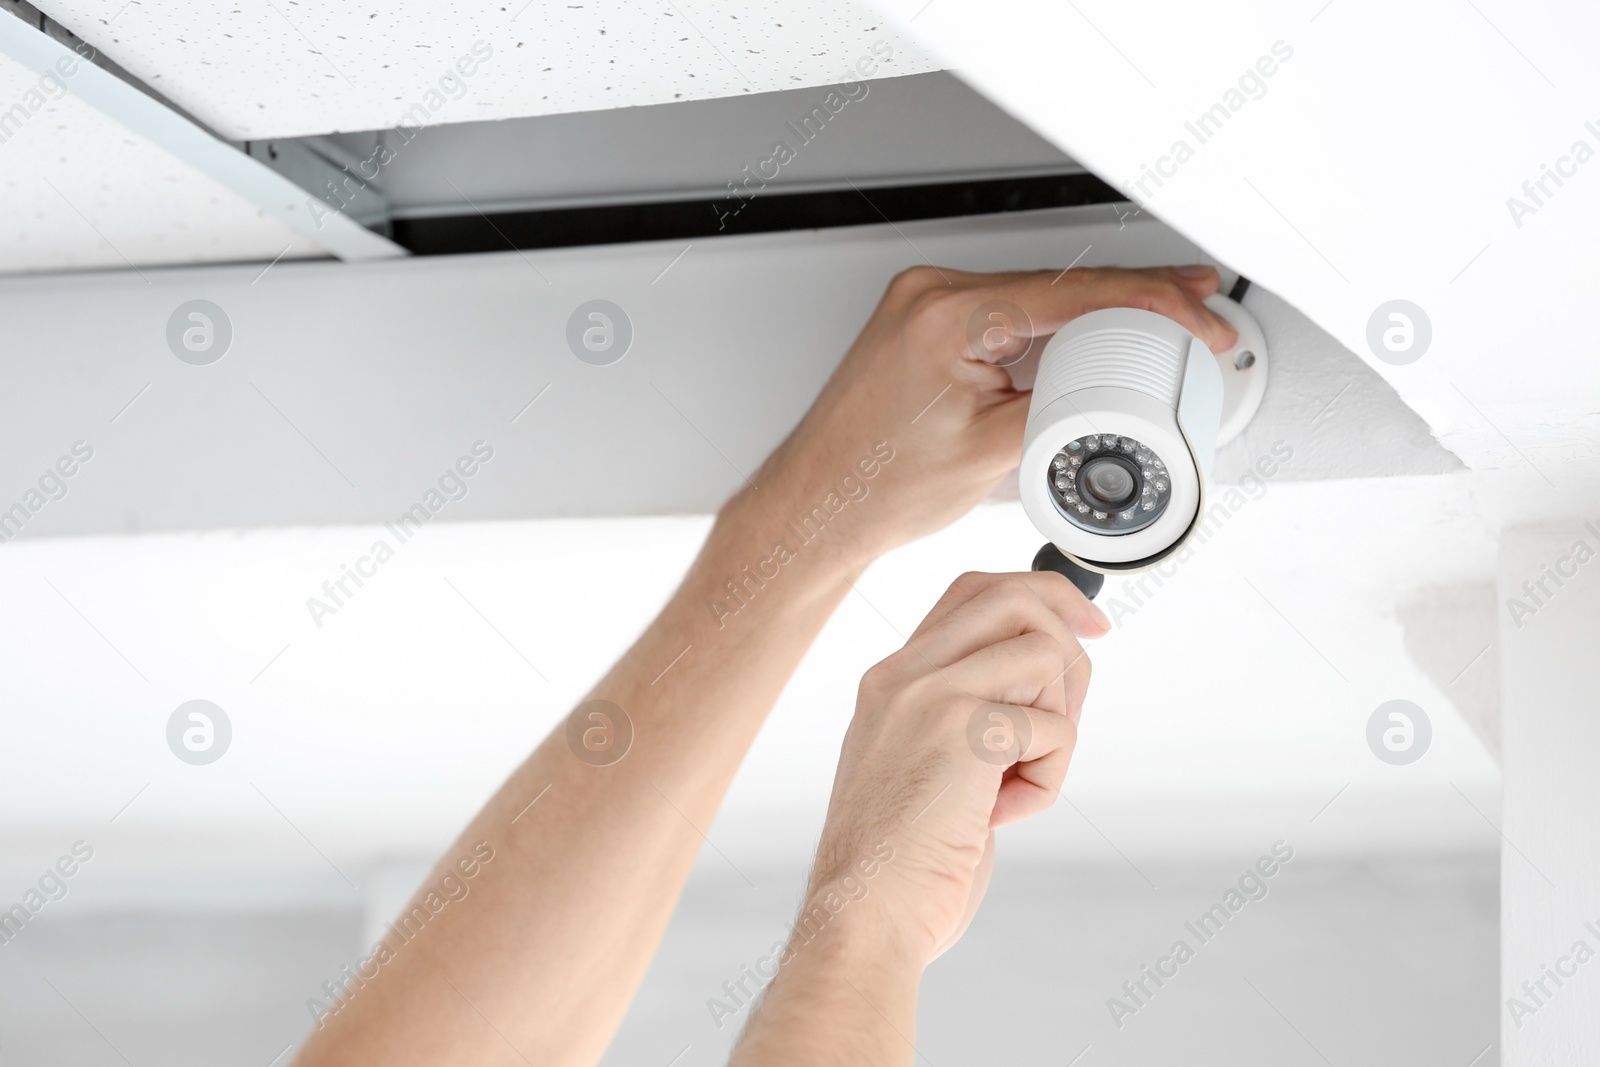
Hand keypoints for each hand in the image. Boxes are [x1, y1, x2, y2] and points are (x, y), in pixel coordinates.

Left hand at [744, 265, 1236, 565]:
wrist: (817, 506)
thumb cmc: (874, 488)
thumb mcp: (993, 453)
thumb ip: (1064, 407)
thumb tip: (1119, 386)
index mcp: (949, 315)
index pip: (1077, 293)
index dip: (1155, 301)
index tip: (1198, 317)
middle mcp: (931, 295)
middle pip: (1062, 284)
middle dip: (1137, 300)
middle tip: (1198, 313)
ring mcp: (924, 304)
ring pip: (1037, 297)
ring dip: (1096, 313)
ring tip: (1157, 330)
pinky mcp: (924, 323)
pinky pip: (1005, 312)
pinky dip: (1052, 327)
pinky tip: (1089, 337)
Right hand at [808, 570, 1106, 965]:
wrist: (864, 915)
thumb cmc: (899, 863)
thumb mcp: (920, 766)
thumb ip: (960, 716)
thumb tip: (1042, 682)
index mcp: (891, 680)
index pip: (972, 591)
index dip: (1041, 596)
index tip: (1086, 626)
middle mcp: (905, 674)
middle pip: (1016, 595)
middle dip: (1070, 645)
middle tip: (1067, 715)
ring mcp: (931, 695)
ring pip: (1047, 652)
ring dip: (1059, 723)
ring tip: (1018, 780)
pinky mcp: (966, 731)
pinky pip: (1055, 728)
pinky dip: (1049, 779)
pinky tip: (1003, 815)